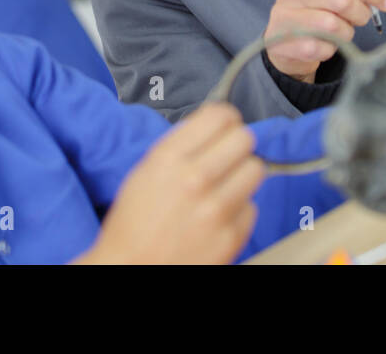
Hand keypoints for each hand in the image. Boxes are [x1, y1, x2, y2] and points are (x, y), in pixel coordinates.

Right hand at [73, 103, 263, 264]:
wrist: (131, 270)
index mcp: (168, 158)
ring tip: (226, 187)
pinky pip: (252, 207)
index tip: (225, 126)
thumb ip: (181, 146)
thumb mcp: (146, 171)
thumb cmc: (134, 223)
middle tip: (227, 157)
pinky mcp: (231, 237)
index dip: (226, 119)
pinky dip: (239, 210)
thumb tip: (215, 126)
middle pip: (245, 139)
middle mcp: (194, 179)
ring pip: (255, 170)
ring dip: (242, 176)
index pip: (220, 116)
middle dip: (237, 146)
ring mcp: (215, 209)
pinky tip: (220, 216)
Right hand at [263, 0, 385, 81]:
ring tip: (341, 31)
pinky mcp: (283, 41)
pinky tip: (325, 43)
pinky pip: (321, 47)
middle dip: (361, 13)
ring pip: (332, 25)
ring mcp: (285, 15)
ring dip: (346, 33)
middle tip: (361, 18)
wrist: (286, 39)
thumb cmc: (318, 9)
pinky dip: (330, 49)